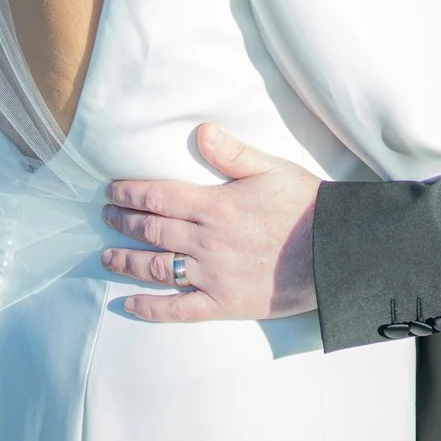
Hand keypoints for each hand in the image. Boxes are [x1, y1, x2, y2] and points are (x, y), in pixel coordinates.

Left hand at [101, 123, 320, 321]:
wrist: (334, 252)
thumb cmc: (306, 206)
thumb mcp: (273, 169)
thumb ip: (233, 153)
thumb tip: (201, 131)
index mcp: (216, 206)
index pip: (159, 196)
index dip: (131, 193)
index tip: (112, 191)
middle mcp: (206, 241)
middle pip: (152, 230)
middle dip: (122, 221)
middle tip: (105, 216)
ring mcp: (211, 275)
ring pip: (156, 268)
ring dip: (126, 261)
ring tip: (106, 256)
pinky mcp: (222, 303)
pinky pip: (178, 309)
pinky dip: (150, 308)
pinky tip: (129, 304)